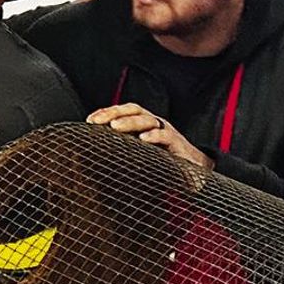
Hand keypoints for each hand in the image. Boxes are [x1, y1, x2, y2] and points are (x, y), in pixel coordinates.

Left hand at [87, 103, 214, 169]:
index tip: (89, 120)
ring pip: (147, 120)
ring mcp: (167, 132)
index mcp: (144, 124)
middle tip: (97, 121)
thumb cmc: (163, 162)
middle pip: (133, 111)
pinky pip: (166, 136)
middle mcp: (154, 123)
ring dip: (130, 122)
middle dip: (113, 113)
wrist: (194, 173)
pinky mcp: (178, 145)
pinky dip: (155, 136)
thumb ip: (122, 150)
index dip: (107, 113)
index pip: (124, 112)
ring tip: (115, 127)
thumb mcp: (139, 155)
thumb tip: (96, 154)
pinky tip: (144, 139)